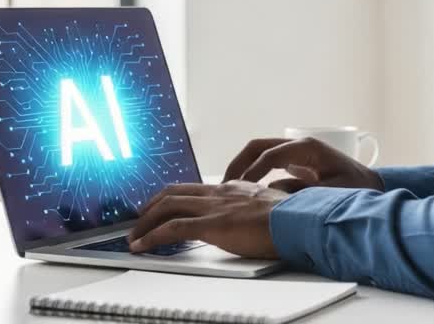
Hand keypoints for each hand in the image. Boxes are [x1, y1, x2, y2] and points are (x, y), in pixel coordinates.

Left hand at [128, 181, 287, 257]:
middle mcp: (219, 192)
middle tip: (140, 218)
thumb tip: (253, 219)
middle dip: (152, 205)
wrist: (298, 220)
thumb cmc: (292, 218)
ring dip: (146, 221)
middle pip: (174, 192)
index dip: (175, 197)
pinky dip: (151, 236)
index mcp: (233, 188)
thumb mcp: (269, 207)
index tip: (164, 207)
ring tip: (135, 235)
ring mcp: (213, 207)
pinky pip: (172, 229)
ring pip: (167, 206)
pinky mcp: (211, 225)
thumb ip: (254, 210)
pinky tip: (141, 245)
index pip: (195, 189)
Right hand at [222, 137, 383, 192]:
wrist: (373, 186)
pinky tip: (247, 192)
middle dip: (238, 163)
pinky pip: (268, 162)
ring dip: (243, 166)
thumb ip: (301, 193)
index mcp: (308, 148)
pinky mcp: (296, 162)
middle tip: (224, 185)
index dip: (252, 171)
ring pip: (260, 151)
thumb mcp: (330, 194)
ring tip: (229, 188)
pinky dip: (254, 172)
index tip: (240, 189)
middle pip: (258, 146)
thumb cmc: (358, 190)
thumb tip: (272, 195)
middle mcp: (299, 145)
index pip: (270, 154)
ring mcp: (296, 151)